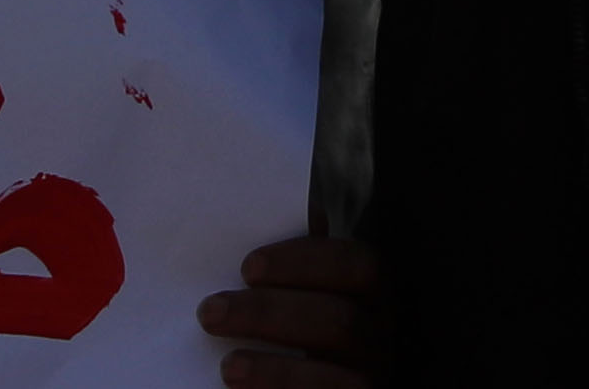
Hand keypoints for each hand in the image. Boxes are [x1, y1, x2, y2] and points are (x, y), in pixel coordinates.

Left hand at [203, 231, 387, 383]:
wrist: (290, 378)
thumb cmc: (290, 328)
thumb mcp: (295, 292)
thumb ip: (291, 264)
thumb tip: (274, 216)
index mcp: (369, 293)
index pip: (356, 264)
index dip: (305, 262)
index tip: (247, 267)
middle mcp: (377, 337)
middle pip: (341, 321)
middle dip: (270, 315)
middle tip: (211, 312)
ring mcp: (368, 379)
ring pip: (339, 378)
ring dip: (277, 370)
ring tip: (228, 367)